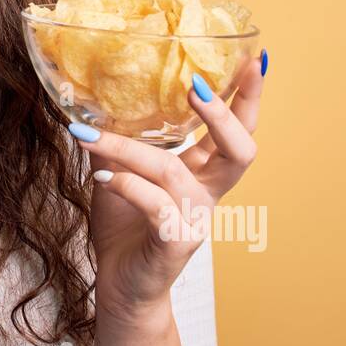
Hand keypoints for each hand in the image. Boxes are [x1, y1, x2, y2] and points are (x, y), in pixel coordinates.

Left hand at [74, 51, 266, 327]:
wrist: (120, 286)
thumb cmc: (125, 228)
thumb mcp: (118, 175)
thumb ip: (117, 144)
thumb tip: (91, 102)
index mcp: (202, 174)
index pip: (235, 130)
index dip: (247, 97)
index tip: (256, 59)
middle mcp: (207, 194)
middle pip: (239, 150)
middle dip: (223, 114)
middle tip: (196, 85)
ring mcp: (194, 219)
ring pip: (172, 171)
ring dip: (129, 149)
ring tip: (89, 134)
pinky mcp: (175, 242)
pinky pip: (153, 205)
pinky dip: (124, 185)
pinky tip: (98, 177)